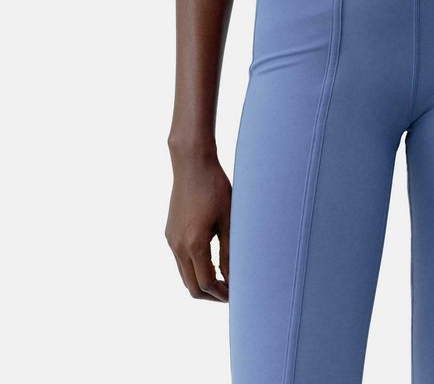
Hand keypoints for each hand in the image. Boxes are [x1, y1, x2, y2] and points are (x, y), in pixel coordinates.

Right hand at [165, 153, 230, 301]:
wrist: (192, 163)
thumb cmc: (215, 187)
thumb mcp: (228, 219)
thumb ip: (230, 251)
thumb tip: (233, 277)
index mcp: (194, 244)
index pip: (206, 284)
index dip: (222, 294)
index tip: (238, 294)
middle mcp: (178, 246)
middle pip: (192, 287)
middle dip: (211, 295)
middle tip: (231, 293)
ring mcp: (171, 240)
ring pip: (184, 276)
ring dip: (201, 283)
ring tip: (223, 281)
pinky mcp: (169, 233)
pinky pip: (179, 261)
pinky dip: (193, 269)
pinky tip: (210, 262)